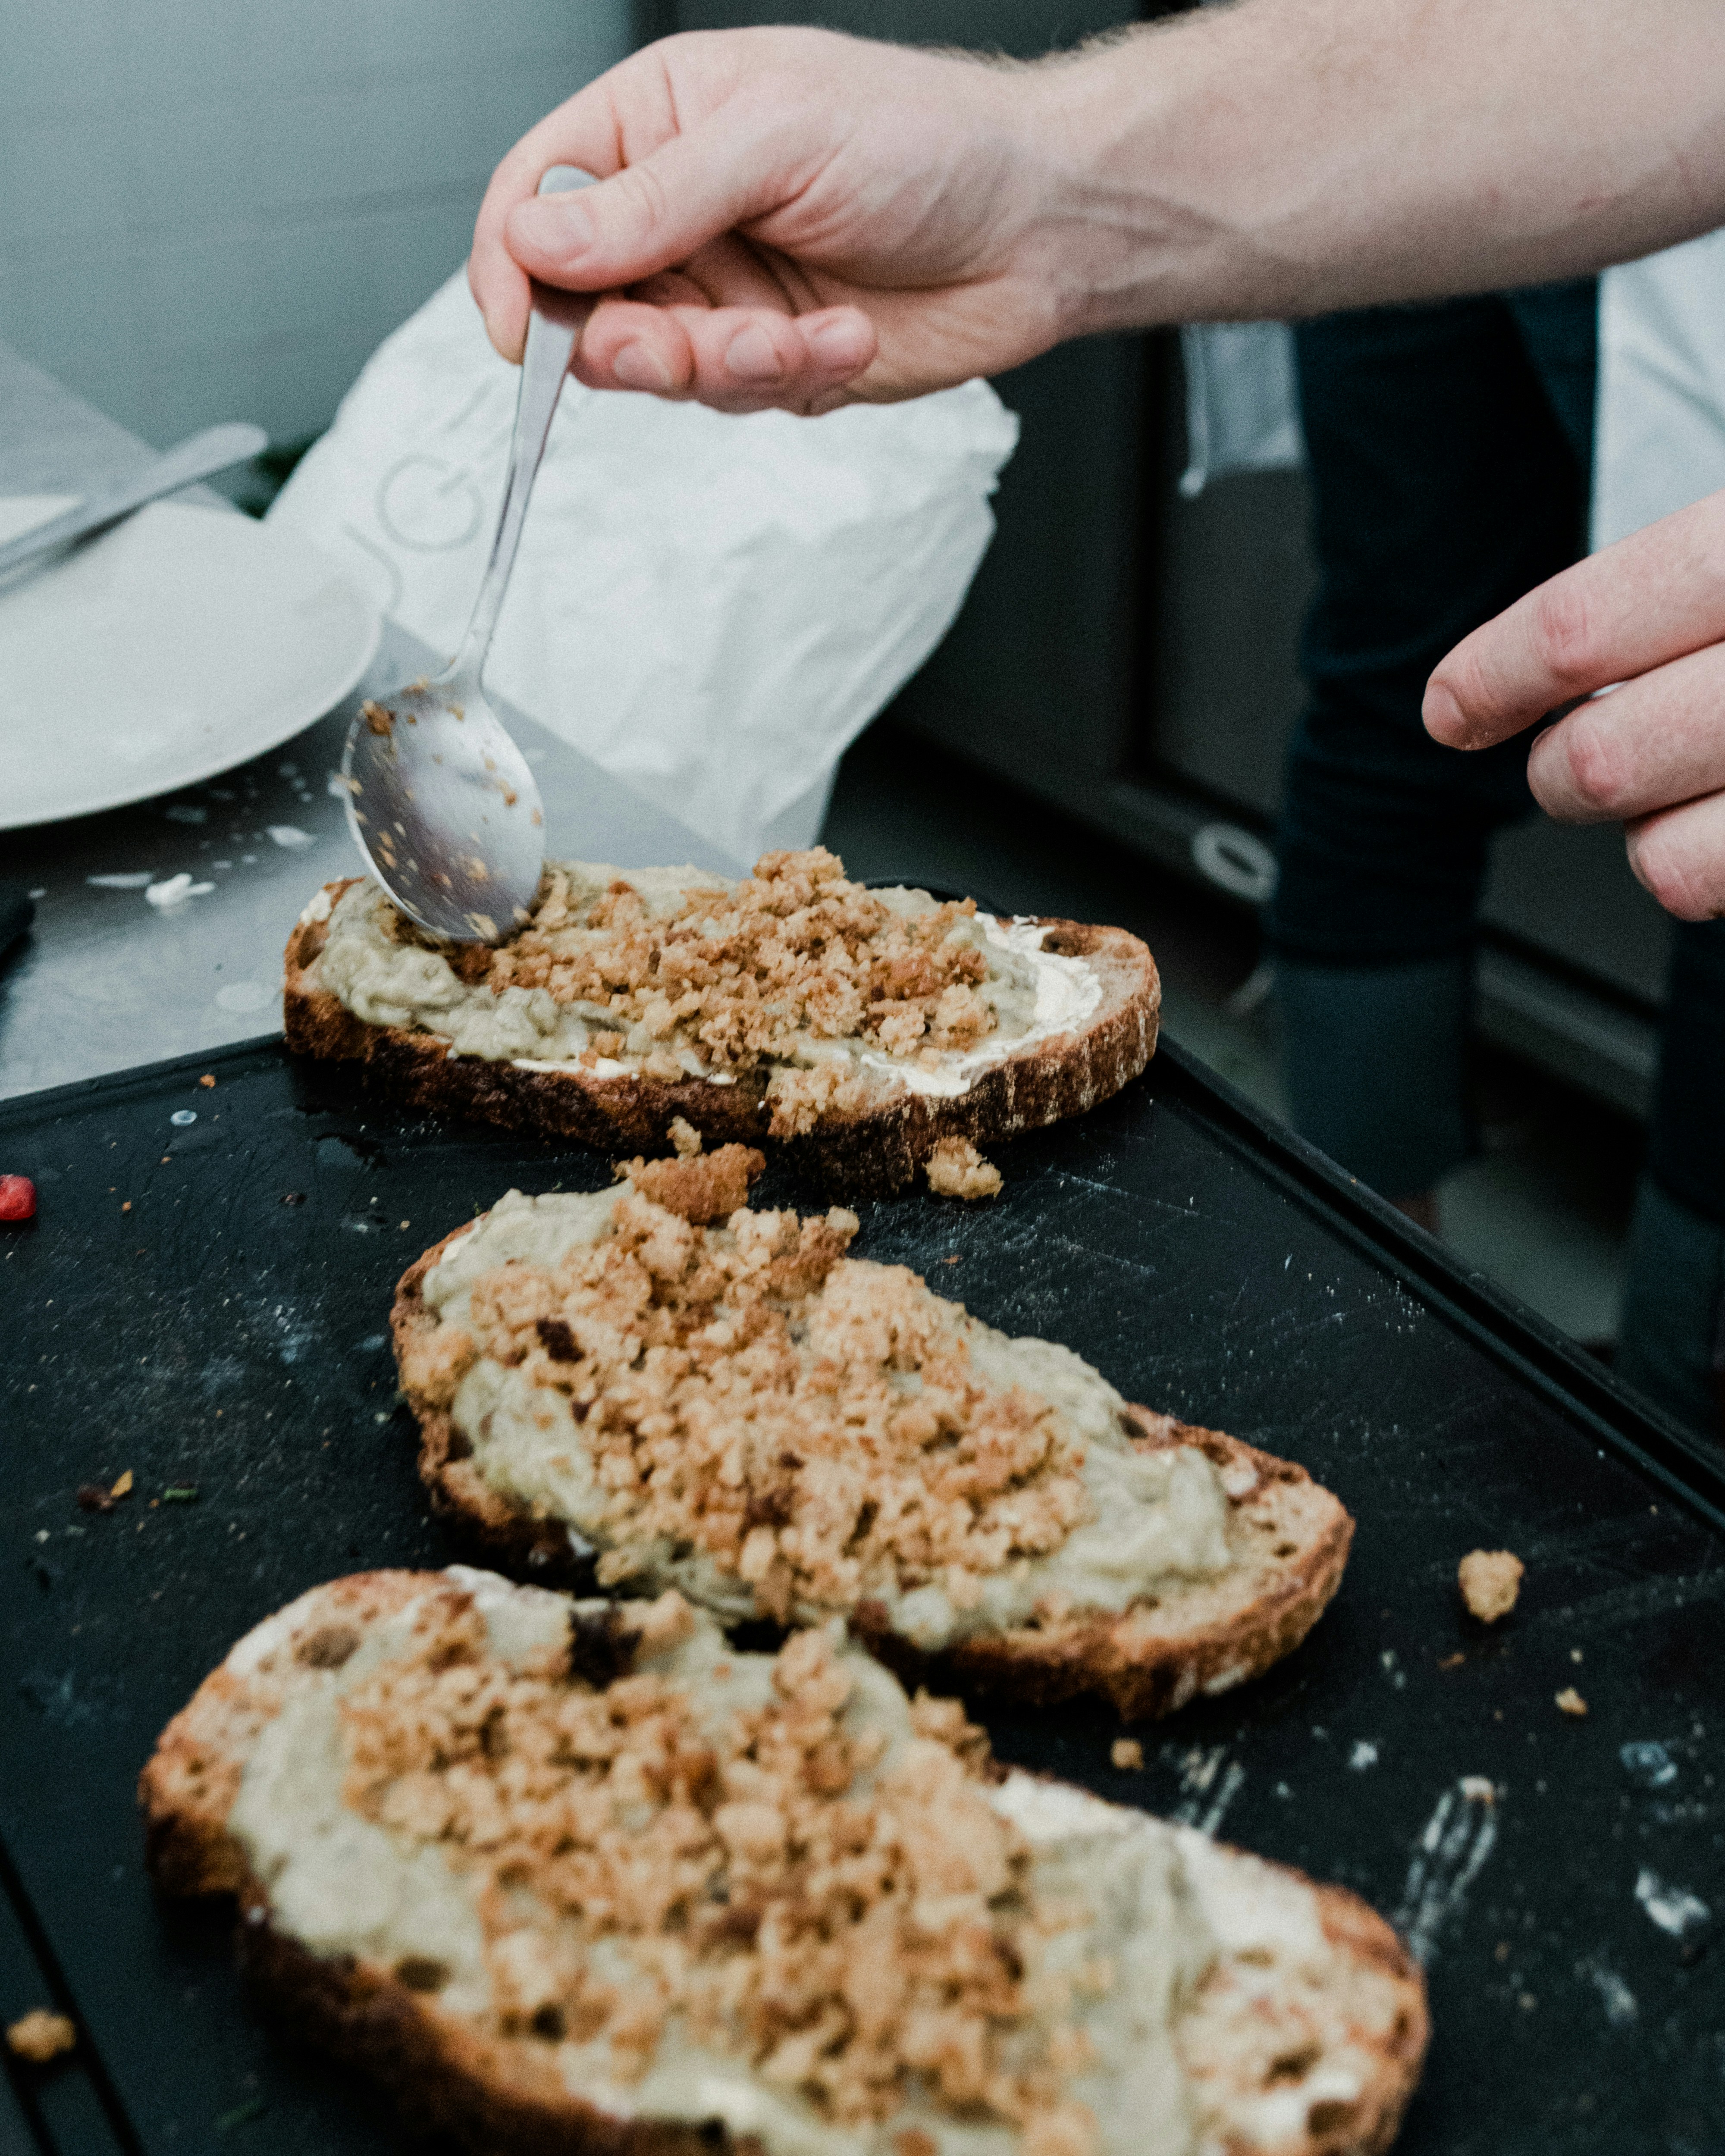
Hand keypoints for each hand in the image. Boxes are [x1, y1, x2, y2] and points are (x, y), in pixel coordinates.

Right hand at [468, 28, 1078, 413]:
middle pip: (580, 307)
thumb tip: (538, 239)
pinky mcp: (768, 358)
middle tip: (680, 347)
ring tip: (795, 333)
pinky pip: (735, 398)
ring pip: (657, 369)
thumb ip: (652, 200)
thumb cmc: (927, 141)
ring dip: (724, 365)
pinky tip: (848, 335)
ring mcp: (719, 292)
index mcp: (655, 125)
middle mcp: (676, 214)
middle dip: (628, 344)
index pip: (533, 201)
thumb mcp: (776, 140)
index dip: (515, 271)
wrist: (1036, 223)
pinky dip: (788, 377)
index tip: (525, 330)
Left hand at [1425, 490, 1724, 919]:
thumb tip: (1545, 643)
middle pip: (1598, 760)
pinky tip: (1724, 807)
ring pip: (1656, 852)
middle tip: (1583, 745)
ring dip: (1638, 826)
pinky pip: (1705, 884)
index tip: (1452, 704)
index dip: (1492, 677)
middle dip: (1562, 767)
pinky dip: (1698, 859)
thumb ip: (1673, 566)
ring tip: (1678, 776)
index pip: (1577, 631)